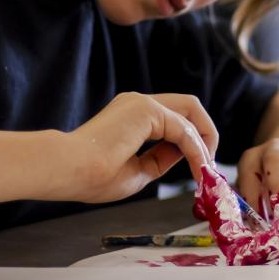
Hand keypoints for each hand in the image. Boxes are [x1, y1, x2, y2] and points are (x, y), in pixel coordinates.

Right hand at [60, 92, 218, 202]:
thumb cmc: (91, 176)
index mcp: (132, 115)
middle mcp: (138, 103)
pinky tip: (199, 168)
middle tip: (211, 164)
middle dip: (206, 134)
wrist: (67, 171)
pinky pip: (183, 129)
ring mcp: (142, 102)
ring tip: (206, 172)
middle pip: (189, 108)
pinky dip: (196, 149)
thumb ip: (161, 159)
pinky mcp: (145, 109)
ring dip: (204, 144)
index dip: (193, 143)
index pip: (175, 120)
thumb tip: (186, 156)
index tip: (201, 167)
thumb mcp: (138, 170)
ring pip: (190, 113)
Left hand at [236, 139, 278, 218]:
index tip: (260, 217)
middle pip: (273, 158)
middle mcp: (274, 149)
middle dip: (275, 180)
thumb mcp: (262, 194)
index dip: (252, 194)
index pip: (249, 172)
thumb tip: (256, 229)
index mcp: (253, 159)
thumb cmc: (274, 187)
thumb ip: (259, 207)